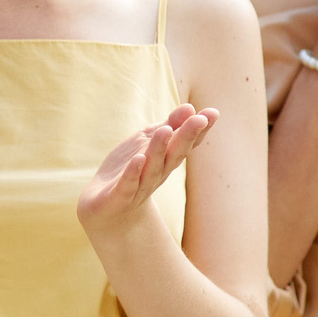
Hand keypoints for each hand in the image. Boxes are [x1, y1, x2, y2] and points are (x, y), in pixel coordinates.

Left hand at [77, 103, 216, 241]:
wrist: (105, 208)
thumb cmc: (131, 171)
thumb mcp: (148, 143)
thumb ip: (168, 126)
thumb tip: (190, 107)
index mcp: (165, 160)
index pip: (185, 144)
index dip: (199, 130)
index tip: (213, 113)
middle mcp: (157, 173)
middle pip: (174, 154)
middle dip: (186, 137)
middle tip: (199, 119)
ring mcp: (139, 186)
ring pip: (152, 167)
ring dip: (159, 149)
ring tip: (166, 131)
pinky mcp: (119, 196)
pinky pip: (128, 185)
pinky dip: (133, 173)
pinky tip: (138, 159)